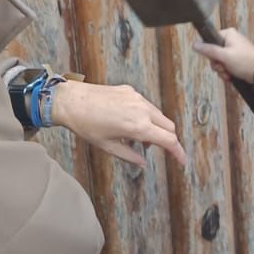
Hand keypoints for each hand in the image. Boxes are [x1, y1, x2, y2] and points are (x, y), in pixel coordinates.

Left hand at [48, 81, 186, 168]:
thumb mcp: (108, 147)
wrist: (71, 101)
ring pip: (158, 115)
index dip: (178, 153)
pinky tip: (129, 123)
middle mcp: (143, 110)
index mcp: (139, 127)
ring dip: (156, 128)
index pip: (169, 141)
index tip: (182, 161)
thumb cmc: (86, 125)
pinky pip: (146, 106)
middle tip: (157, 150)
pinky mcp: (130, 91)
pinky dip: (146, 117)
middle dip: (168, 140)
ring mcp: (137, 98)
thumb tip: (143, 162)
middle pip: (168, 127)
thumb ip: (129, 156)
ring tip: (138, 139)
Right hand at [192, 27, 253, 83]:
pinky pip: (226, 65)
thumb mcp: (224, 55)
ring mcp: (234, 50)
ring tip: (228, 74)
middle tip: (223, 68)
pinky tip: (230, 76)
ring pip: (220, 61)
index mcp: (229, 34)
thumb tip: (195, 44)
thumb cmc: (245, 62)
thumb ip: (208, 50)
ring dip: (222, 70)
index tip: (215, 59)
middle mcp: (231, 40)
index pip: (210, 41)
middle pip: (214, 53)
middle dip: (218, 65)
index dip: (211, 52)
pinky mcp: (237, 59)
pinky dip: (227, 72)